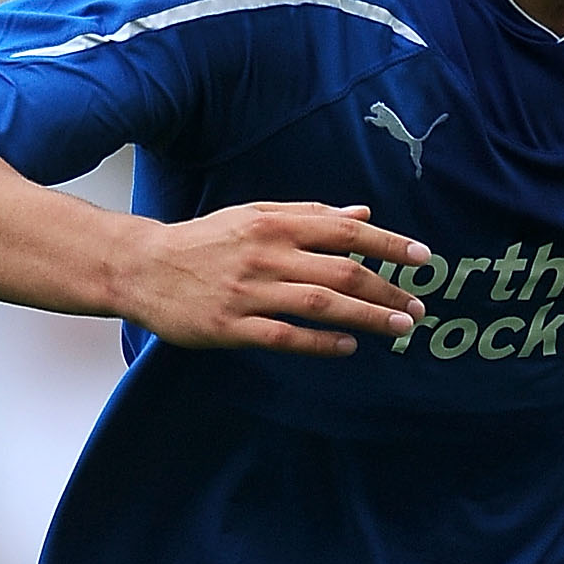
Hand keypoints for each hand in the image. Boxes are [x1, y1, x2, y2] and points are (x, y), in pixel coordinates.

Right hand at [130, 202, 429, 356]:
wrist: (141, 266)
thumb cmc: (204, 241)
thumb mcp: (255, 216)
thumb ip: (309, 215)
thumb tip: (362, 216)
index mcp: (274, 224)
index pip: (345, 231)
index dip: (388, 245)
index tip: (422, 259)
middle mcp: (266, 254)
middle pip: (341, 271)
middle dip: (387, 290)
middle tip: (417, 308)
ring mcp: (248, 292)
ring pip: (321, 303)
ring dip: (366, 317)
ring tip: (399, 328)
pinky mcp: (230, 326)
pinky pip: (285, 336)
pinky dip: (321, 342)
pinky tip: (349, 347)